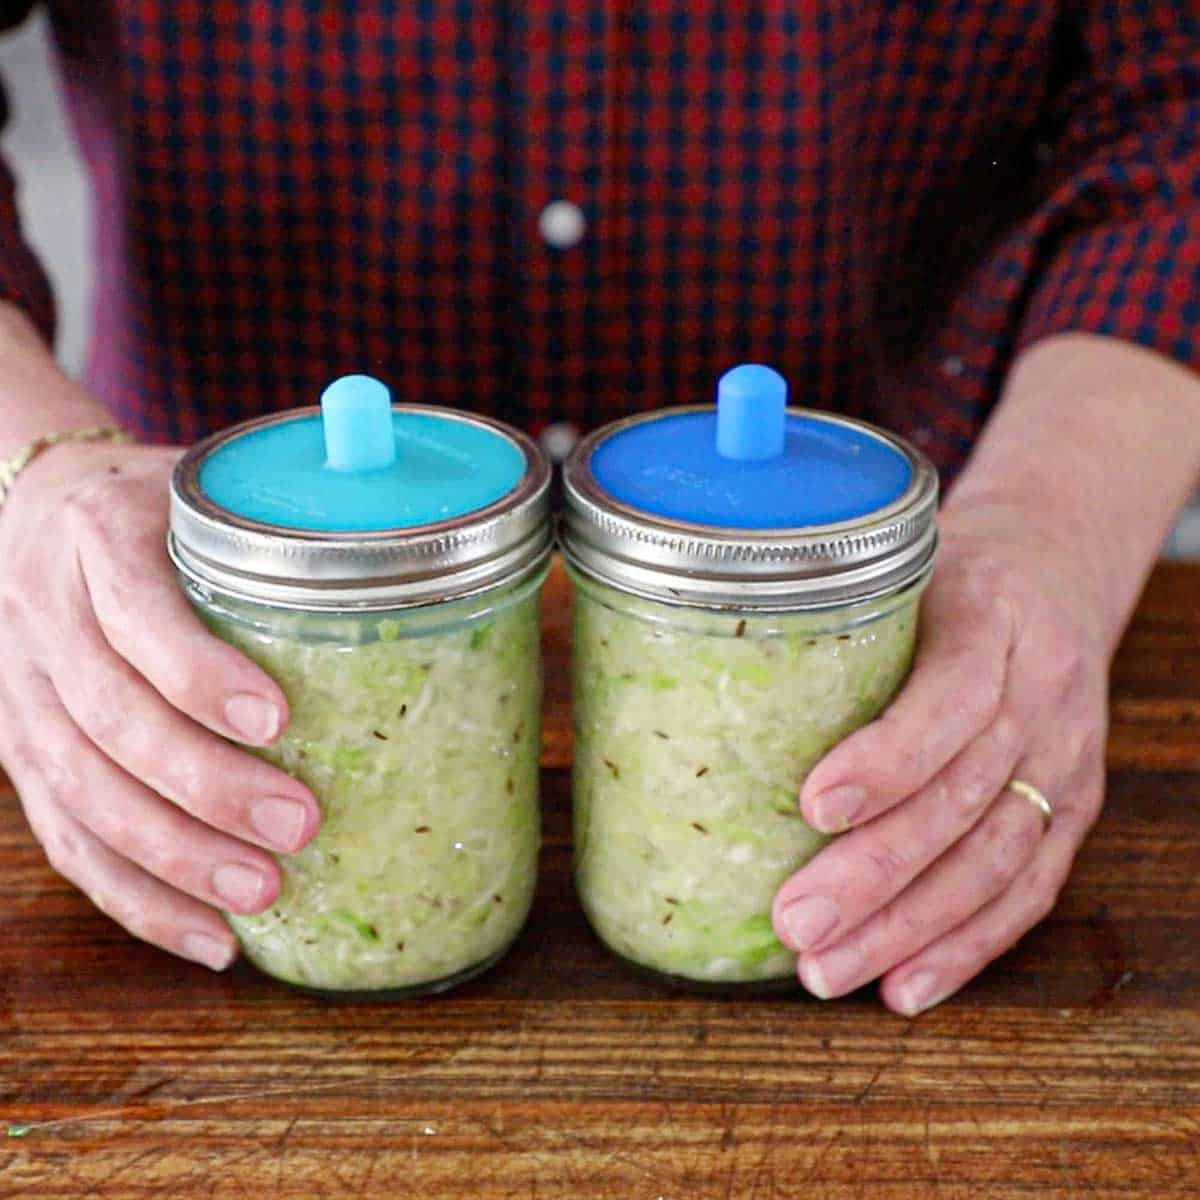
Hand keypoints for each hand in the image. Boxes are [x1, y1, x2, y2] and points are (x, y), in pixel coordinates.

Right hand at [0, 441, 319, 968]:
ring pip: (82, 791)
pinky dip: (136, 898)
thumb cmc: (152, 505)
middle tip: (298, 824)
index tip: (277, 719)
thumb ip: (285, 526)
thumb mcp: (202, 487)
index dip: (198, 671)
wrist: (32, 508)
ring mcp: (23, 690)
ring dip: (174, 857)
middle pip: (109, 717)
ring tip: (261, 893)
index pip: (135, 610)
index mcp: (98, 534)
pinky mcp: (22, 751)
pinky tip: (207, 937)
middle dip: (205, 784)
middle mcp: (45, 613)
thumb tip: (431, 559)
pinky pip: (67, 838)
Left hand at [771, 501, 1109, 1014]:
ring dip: (909, 928)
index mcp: (992, 622)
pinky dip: (966, 947)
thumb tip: (689, 661)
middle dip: (877, 872)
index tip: (813, 806)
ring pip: (995, 861)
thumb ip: (831, 614)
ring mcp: (1065, 758)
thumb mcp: (903, 563)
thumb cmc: (950, 572)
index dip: (888, 760)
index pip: (951, 700)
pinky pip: (1029, 889)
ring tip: (827, 970)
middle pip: (964, 798)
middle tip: (795, 921)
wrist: (1058, 567)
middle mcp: (1040, 695)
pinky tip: (904, 987)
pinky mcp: (1073, 807)